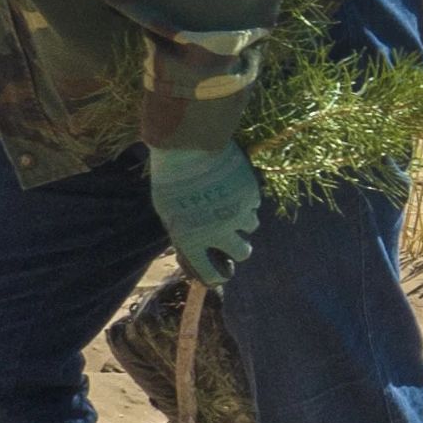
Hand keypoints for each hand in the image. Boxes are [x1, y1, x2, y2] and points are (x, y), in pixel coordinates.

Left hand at [145, 144, 263, 293]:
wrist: (187, 148)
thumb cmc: (171, 179)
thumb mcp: (167, 211)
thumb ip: (183, 231)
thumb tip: (195, 243)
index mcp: (193, 241)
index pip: (210, 272)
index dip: (216, 274)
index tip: (220, 272)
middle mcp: (219, 233)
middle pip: (243, 253)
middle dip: (240, 247)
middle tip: (234, 236)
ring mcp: (238, 214)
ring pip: (251, 226)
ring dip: (243, 219)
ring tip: (230, 202)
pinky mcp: (251, 195)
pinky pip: (254, 204)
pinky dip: (246, 199)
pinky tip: (233, 185)